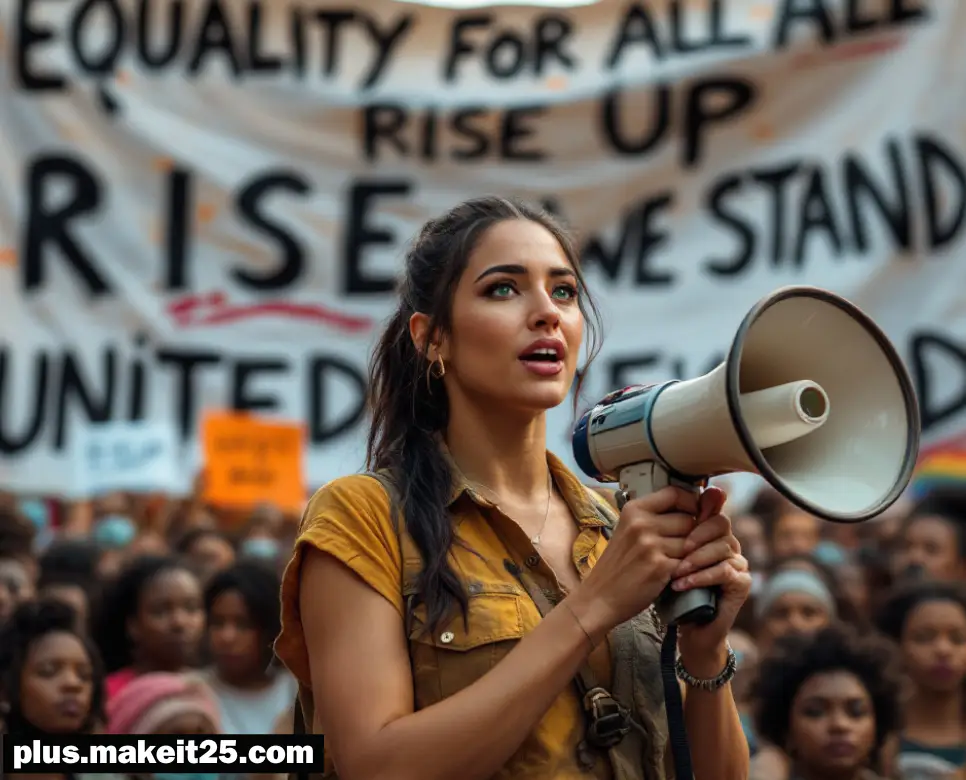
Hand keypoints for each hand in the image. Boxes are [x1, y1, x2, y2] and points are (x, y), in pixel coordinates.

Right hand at [569, 486, 699, 642]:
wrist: (600, 597)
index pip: (674, 493)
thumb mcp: (628, 531)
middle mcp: (641, 523)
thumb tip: (692, 508)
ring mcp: (650, 545)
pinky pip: (688, 561)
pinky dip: (687, 569)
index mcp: (633, 510)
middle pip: (688, 519)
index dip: (690, 502)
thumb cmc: (617, 565)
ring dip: (689, 553)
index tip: (693, 514)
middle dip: (691, 533)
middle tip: (681, 546)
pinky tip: (676, 574)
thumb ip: (654, 518)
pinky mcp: (660, 567)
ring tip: (676, 561)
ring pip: (691, 541)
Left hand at [670, 487, 751, 660]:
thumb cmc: (674, 590)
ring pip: (724, 547)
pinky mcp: (742, 583)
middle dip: (696, 534)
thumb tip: (656, 506)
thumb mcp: (666, 558)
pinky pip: (725, 571)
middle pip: (721, 524)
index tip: (674, 520)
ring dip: (696, 558)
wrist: (688, 626)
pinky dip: (702, 577)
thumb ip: (667, 535)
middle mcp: (729, 545)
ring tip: (675, 571)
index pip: (710, 510)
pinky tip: (683, 583)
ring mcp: (738, 563)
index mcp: (712, 535)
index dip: (695, 511)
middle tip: (676, 548)